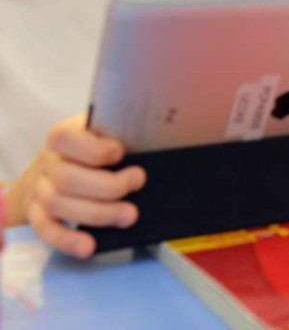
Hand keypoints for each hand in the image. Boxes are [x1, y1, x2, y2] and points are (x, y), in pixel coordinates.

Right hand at [8, 115, 145, 258]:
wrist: (57, 167)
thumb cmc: (93, 148)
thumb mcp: (105, 132)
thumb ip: (122, 134)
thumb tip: (161, 138)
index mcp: (62, 137)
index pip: (64, 139)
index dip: (92, 148)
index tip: (120, 152)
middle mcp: (47, 164)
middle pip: (66, 177)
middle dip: (106, 185)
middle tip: (138, 183)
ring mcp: (39, 191)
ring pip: (58, 205)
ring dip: (97, 213)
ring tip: (130, 215)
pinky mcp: (37, 216)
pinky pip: (47, 230)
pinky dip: (68, 240)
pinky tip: (89, 246)